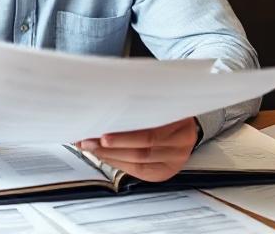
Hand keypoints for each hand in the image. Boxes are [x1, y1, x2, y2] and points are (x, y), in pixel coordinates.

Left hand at [76, 117, 197, 181]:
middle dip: (111, 148)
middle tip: (89, 142)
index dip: (124, 137)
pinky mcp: (165, 172)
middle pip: (143, 151)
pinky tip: (105, 157)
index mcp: (182, 123)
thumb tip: (106, 109)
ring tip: (92, 149)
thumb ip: (141, 107)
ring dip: (110, 157)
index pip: (150, 135)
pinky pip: (139, 172)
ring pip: (138, 163)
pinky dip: (119, 164)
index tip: (102, 134)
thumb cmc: (168, 110)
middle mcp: (181, 144)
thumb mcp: (160, 103)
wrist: (186, 126)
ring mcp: (175, 161)